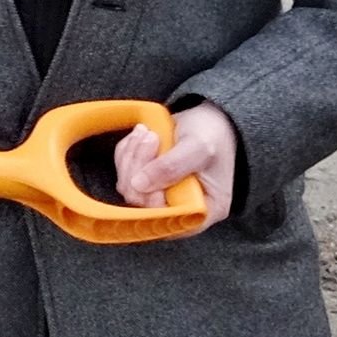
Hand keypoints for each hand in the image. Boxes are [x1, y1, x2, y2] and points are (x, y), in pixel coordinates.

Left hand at [112, 101, 237, 227]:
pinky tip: (140, 137)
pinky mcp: (148, 184)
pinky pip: (125, 174)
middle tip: (150, 137)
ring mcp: (163, 197)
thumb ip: (172, 167)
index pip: (168, 218)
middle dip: (139, 166)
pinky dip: (127, 153)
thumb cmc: (212, 133)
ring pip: (129, 188)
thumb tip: (139, 185)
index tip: (155, 163)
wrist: (207, 118)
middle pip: (143, 203)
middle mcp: (183, 209)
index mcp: (206, 210)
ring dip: (131, 156)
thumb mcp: (198, 147)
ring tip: (146, 133)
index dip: (152, 194)